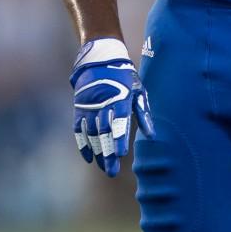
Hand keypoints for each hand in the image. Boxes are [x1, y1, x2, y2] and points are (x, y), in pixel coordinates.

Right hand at [70, 37, 154, 176]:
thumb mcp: (138, 90)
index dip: (119, 137)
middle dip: (107, 153)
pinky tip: (89, 158)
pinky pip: (78, 130)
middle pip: (103, 132)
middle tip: (112, 172)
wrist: (100, 59)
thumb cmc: (124, 77)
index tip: (121, 154)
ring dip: (97, 152)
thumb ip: (143, 113)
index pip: (119, 121)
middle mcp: (102, 103)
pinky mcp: (79, 109)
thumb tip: (152, 135)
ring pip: (90, 134)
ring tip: (103, 167)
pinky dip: (83, 144)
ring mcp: (88, 107)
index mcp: (119, 98)